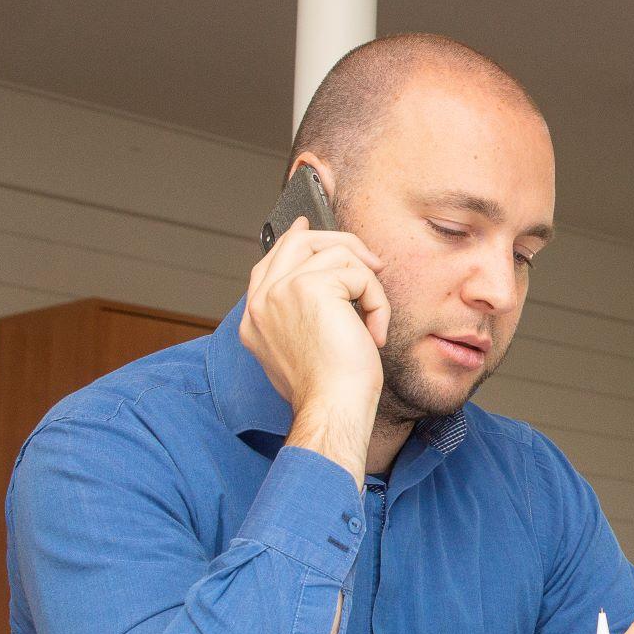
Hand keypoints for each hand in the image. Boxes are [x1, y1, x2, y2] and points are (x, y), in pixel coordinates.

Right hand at [239, 214, 389, 481]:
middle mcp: (262, 301)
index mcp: (256, 318)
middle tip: (372, 264)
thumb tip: (330, 283)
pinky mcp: (309, 287)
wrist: (332, 409)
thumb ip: (306, 314)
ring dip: (368, 287)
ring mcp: (281, 291)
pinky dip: (377, 303)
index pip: (269, 262)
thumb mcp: (310, 349)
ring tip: (372, 322)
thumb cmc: (330, 391)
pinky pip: (359, 274)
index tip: (308, 224)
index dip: (294, 240)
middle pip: (298, 242)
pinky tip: (374, 334)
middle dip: (342, 244)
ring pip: (336, 253)